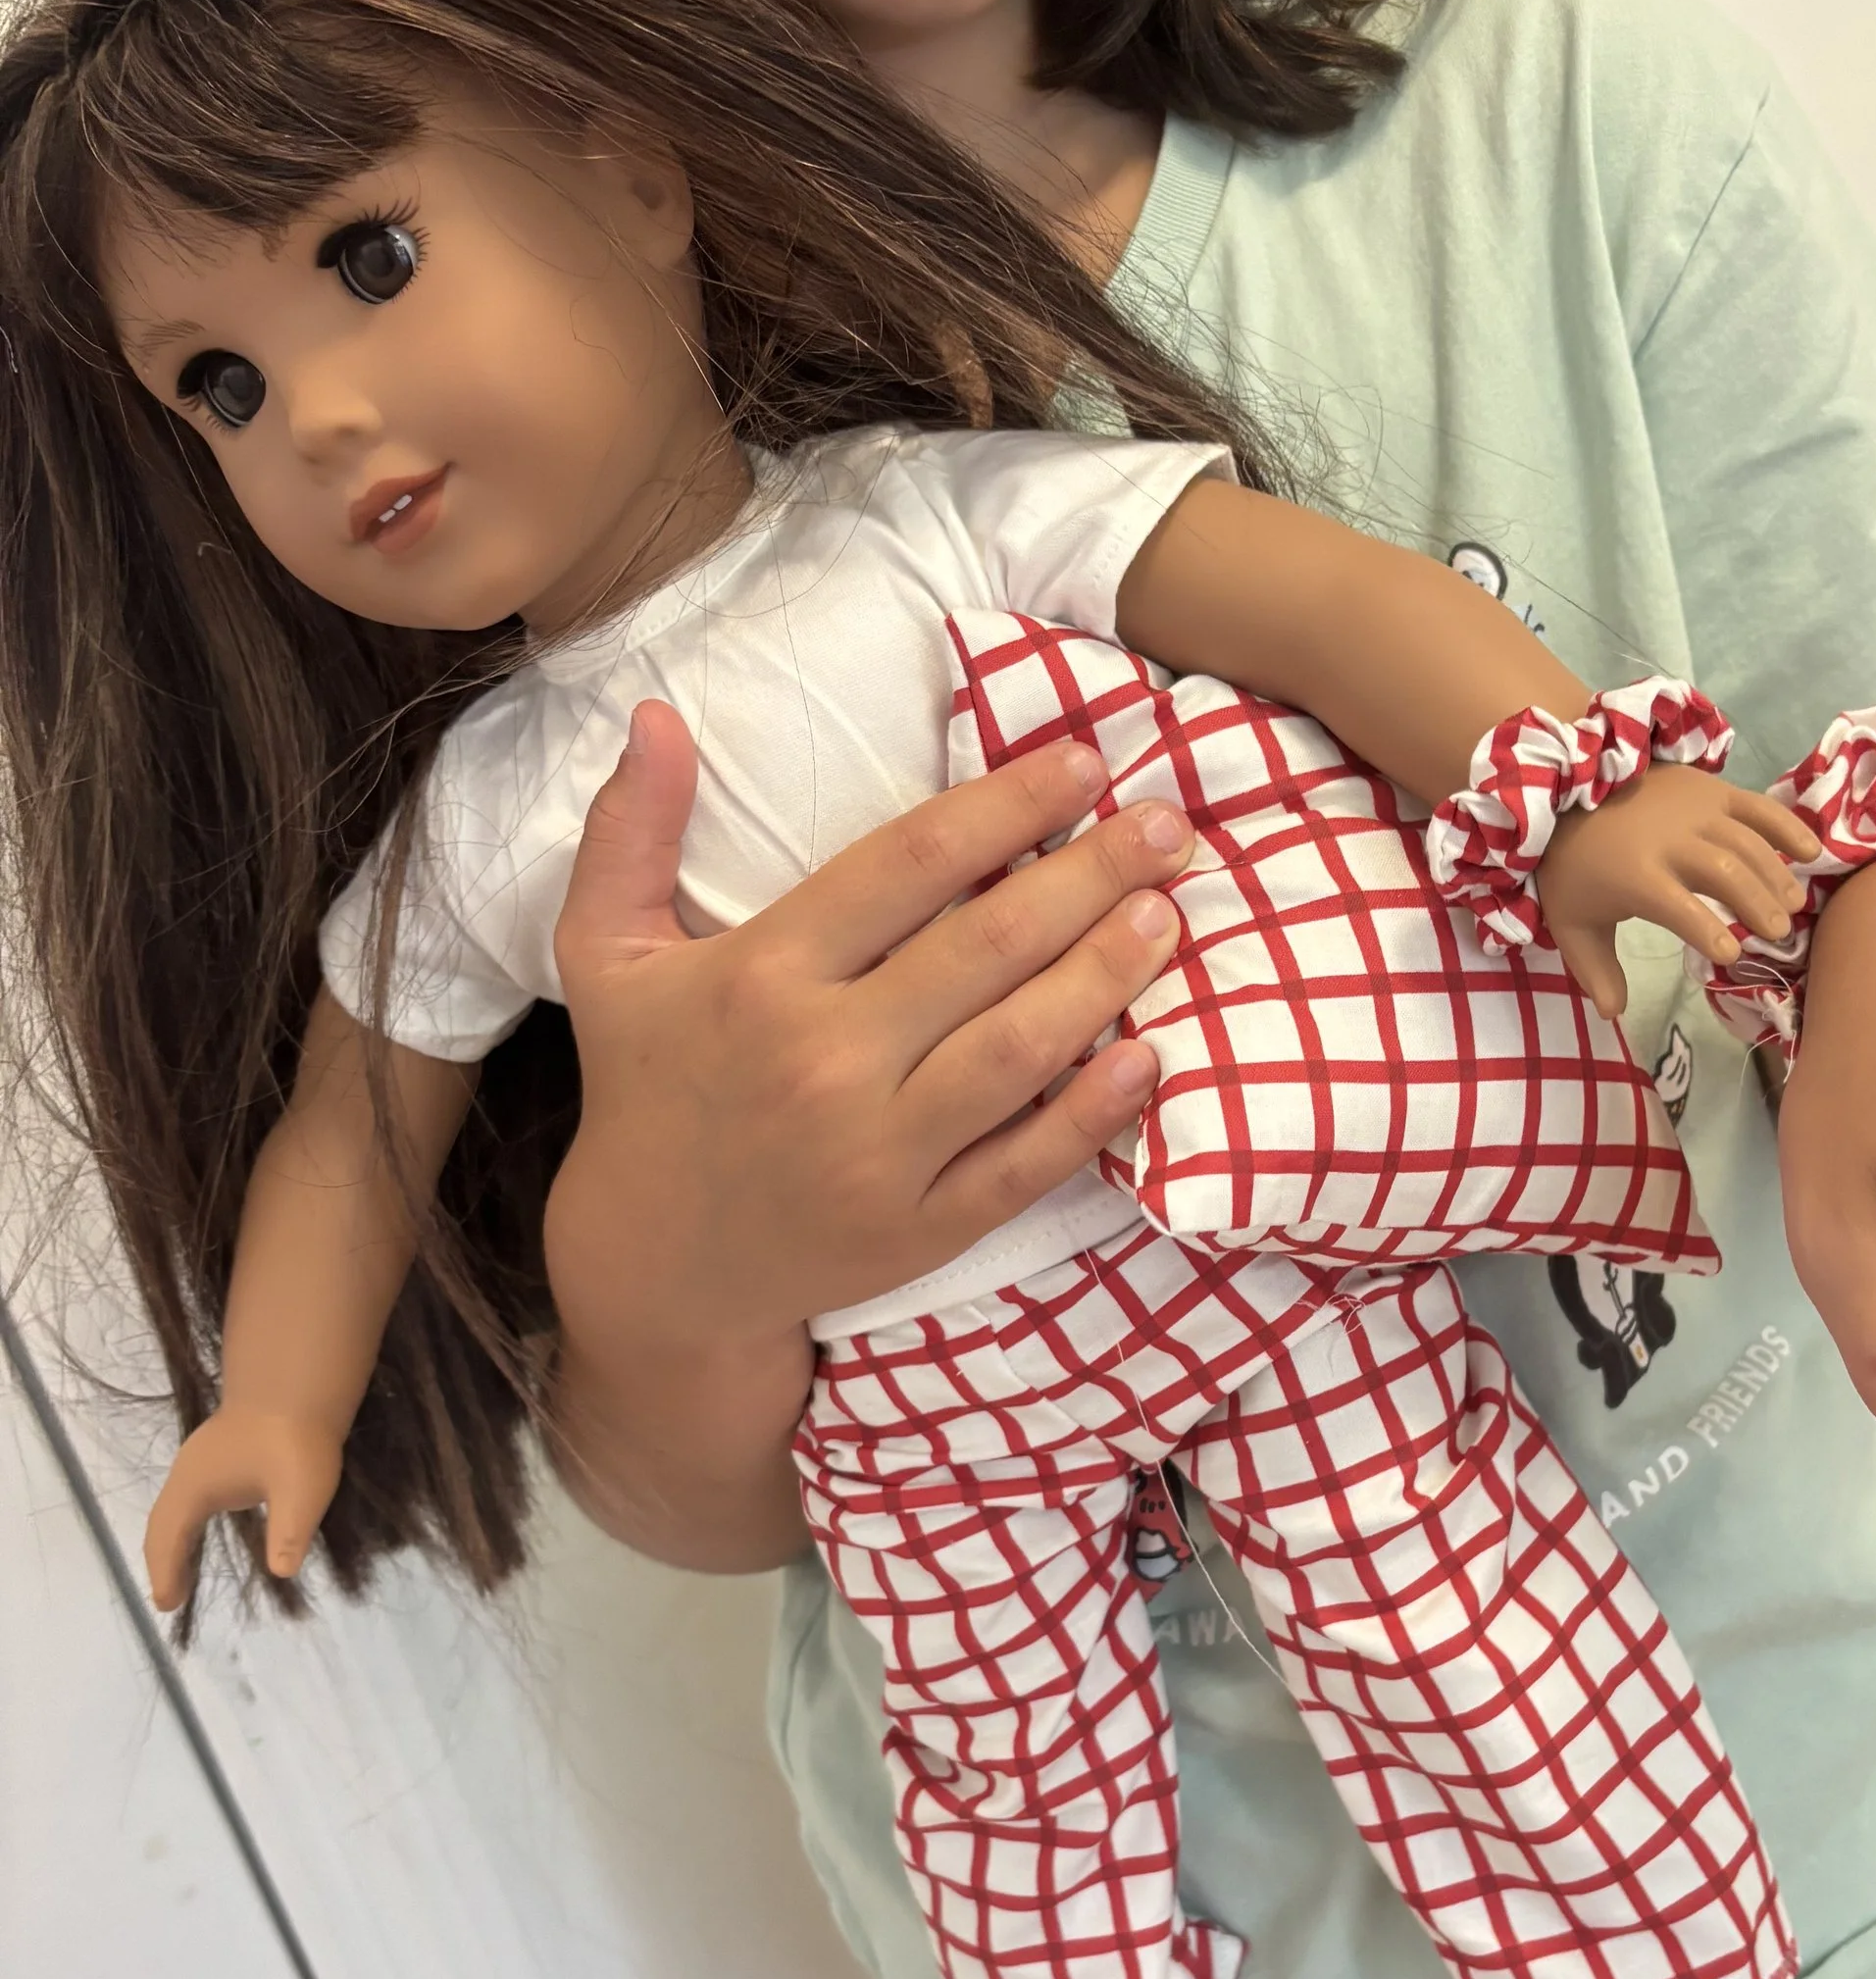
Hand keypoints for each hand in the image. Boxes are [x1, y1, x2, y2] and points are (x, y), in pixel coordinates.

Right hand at [144, 1407, 345, 1609]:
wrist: (299, 1383)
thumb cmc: (298, 1439)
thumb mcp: (301, 1492)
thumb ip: (288, 1532)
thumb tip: (282, 1571)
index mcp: (196, 1487)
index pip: (169, 1537)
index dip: (166, 1572)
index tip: (165, 1604)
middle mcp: (189, 1475)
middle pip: (163, 1524)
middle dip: (163, 1561)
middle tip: (168, 1597)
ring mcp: (201, 1462)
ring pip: (175, 1509)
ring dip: (173, 1541)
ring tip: (180, 1573)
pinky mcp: (218, 1453)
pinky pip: (191, 1498)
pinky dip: (188, 1523)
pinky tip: (205, 1527)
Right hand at [546, 703, 1190, 1349]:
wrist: (652, 1263)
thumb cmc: (646, 1087)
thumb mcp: (604, 955)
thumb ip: (628, 832)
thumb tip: (655, 716)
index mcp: (762, 976)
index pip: (910, 866)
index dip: (1006, 807)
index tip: (1083, 764)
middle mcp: (825, 1060)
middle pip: (987, 948)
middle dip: (1090, 877)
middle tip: (1167, 826)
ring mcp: (878, 1153)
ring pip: (1019, 1050)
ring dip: (1104, 977)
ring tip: (1167, 916)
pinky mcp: (919, 1228)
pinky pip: (1023, 1165)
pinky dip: (1091, 1115)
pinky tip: (1149, 1058)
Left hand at [1536, 764, 1819, 1017]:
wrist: (1568, 790)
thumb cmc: (1575, 867)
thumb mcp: (1573, 924)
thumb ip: (1595, 970)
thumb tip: (1614, 1014)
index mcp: (1636, 875)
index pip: (1679, 908)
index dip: (1707, 931)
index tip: (1730, 956)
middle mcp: (1672, 840)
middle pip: (1725, 873)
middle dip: (1755, 905)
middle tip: (1777, 935)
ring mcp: (1695, 810)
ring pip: (1747, 844)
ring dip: (1775, 876)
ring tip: (1792, 907)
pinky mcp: (1712, 789)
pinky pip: (1757, 807)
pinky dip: (1786, 827)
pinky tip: (1810, 852)